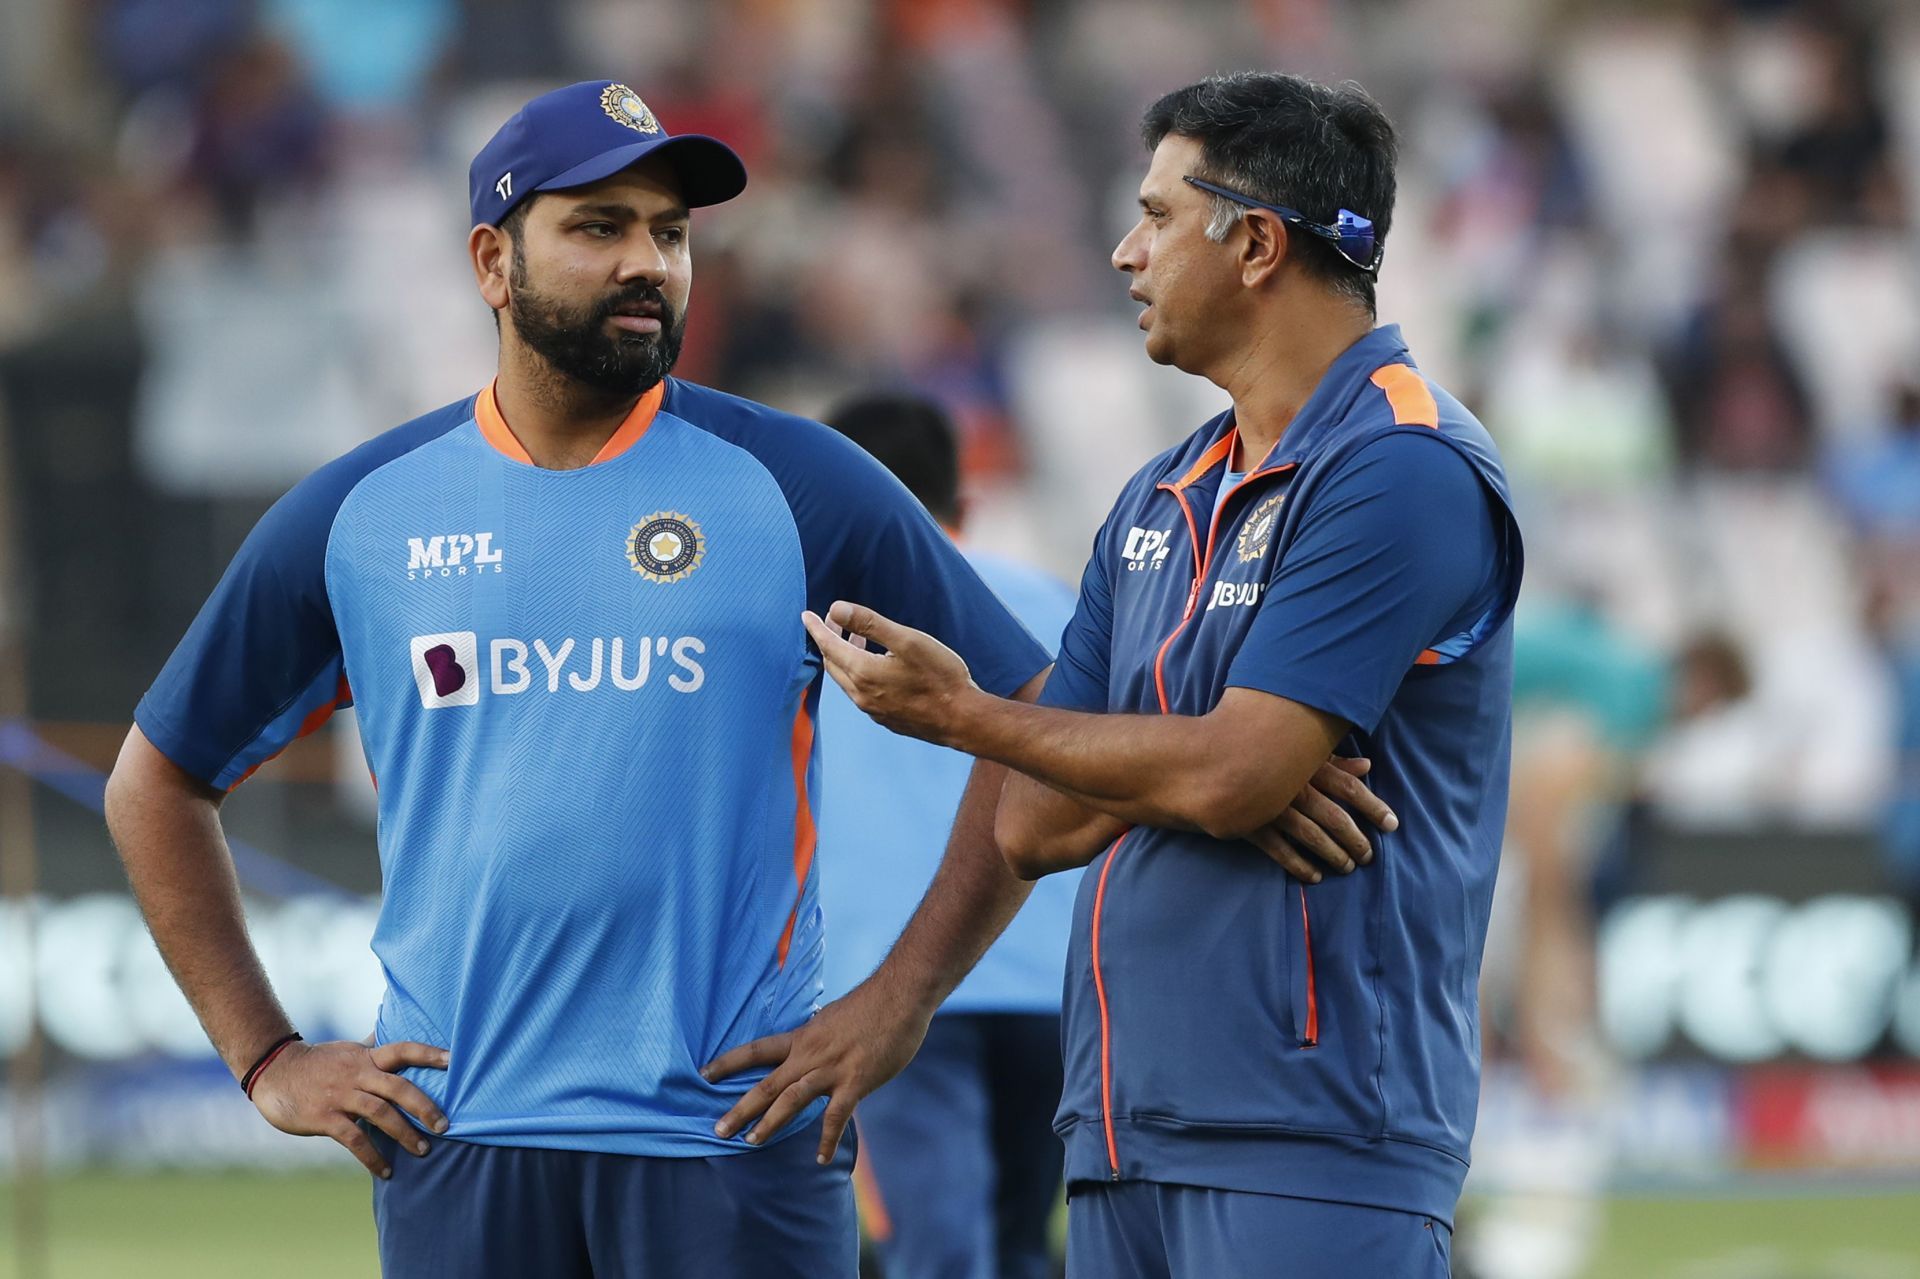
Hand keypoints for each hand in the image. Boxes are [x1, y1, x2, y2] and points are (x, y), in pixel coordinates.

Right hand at [249, 1038, 449, 1178]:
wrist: (273, 1071)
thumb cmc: (317, 1063)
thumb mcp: (348, 1051)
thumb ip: (372, 1051)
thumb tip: (393, 1040)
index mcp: (366, 1057)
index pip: (403, 1049)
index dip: (429, 1054)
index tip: (454, 1061)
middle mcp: (357, 1074)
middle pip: (398, 1087)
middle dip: (425, 1106)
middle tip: (445, 1125)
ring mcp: (341, 1095)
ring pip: (380, 1113)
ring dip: (405, 1134)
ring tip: (423, 1151)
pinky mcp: (324, 1117)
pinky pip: (355, 1139)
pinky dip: (373, 1156)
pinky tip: (386, 1171)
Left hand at [702, 980, 931, 1163]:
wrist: (899, 996)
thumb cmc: (872, 1003)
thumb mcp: (833, 1017)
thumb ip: (819, 1033)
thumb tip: (812, 1033)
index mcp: (803, 1037)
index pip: (756, 1050)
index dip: (729, 1063)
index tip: (704, 1074)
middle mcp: (810, 1054)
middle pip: (766, 1084)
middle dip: (740, 1108)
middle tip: (717, 1130)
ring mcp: (831, 1070)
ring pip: (791, 1100)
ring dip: (769, 1123)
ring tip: (750, 1142)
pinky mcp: (855, 1082)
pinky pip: (836, 1117)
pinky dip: (827, 1140)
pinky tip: (820, 1159)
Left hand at [801, 602, 975, 744]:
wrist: (963, 719)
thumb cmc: (940, 677)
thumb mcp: (907, 640)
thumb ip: (869, 623)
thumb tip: (835, 608)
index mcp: (863, 673)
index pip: (829, 646)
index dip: (817, 628)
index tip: (806, 616)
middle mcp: (862, 695)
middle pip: (833, 664)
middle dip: (830, 641)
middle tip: (836, 622)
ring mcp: (873, 710)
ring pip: (847, 680)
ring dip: (845, 658)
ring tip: (857, 640)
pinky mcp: (886, 719)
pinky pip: (861, 693)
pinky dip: (858, 674)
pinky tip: (876, 667)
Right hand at [1243, 756, 1396, 882]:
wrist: (1206, 764)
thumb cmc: (1261, 755)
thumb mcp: (1298, 753)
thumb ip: (1333, 761)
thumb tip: (1366, 765)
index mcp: (1307, 766)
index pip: (1349, 787)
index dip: (1373, 807)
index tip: (1392, 825)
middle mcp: (1293, 787)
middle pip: (1335, 817)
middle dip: (1356, 840)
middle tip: (1369, 856)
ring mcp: (1272, 807)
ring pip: (1312, 837)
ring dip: (1333, 855)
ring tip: (1347, 868)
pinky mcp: (1251, 824)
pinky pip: (1280, 850)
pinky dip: (1299, 866)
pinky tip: (1314, 876)